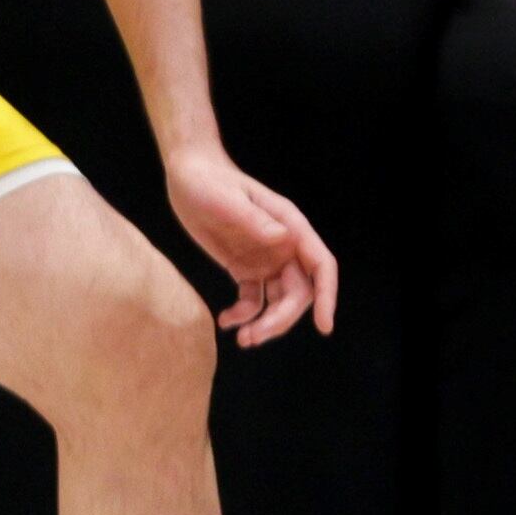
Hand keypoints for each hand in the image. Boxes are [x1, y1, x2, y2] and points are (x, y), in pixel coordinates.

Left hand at [166, 147, 339, 346]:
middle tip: (254, 338)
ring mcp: (266, 258)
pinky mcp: (245, 267)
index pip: (321, 265)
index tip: (324, 326)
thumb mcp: (228, 200)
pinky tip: (226, 321)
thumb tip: (282, 238)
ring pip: (278, 301)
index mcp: (290, 227)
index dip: (327, 296)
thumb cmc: (208, 181)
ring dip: (265, 323)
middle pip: (300, 292)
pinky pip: (253, 299)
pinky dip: (244, 315)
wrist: (188, 175)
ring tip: (242, 339)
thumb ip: (254, 219)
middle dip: (282, 319)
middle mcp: (284, 246)